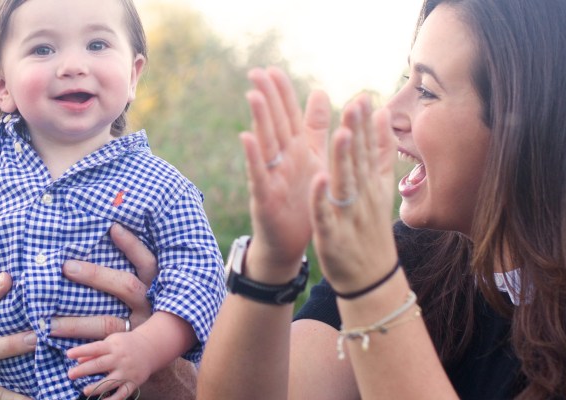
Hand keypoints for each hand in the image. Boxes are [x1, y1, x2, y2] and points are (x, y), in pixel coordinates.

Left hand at [54, 223, 196, 398]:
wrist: (159, 354)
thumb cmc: (149, 310)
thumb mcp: (149, 288)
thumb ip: (133, 268)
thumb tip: (109, 232)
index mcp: (157, 287)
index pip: (147, 262)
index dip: (132, 245)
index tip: (112, 228)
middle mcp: (151, 306)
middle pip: (125, 286)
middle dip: (96, 275)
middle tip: (66, 266)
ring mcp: (140, 329)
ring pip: (107, 323)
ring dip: (76, 323)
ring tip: (49, 322)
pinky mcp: (127, 348)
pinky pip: (102, 348)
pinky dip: (81, 349)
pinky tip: (57, 345)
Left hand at [65, 330, 153, 398]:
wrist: (151, 348)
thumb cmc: (125, 345)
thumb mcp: (111, 342)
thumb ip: (95, 351)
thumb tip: (78, 360)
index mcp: (113, 346)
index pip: (95, 348)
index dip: (81, 351)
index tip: (68, 354)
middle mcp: (120, 358)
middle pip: (100, 364)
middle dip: (84, 370)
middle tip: (70, 374)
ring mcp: (127, 371)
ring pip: (111, 381)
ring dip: (97, 387)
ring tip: (85, 391)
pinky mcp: (133, 382)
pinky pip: (122, 393)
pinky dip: (112, 399)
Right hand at [240, 67, 331, 281]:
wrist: (291, 242)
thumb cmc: (301, 198)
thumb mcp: (313, 158)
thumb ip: (315, 127)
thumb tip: (319, 91)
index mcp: (296, 149)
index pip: (288, 115)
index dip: (282, 93)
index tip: (273, 69)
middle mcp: (281, 159)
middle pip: (274, 123)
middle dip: (267, 98)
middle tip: (256, 72)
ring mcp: (271, 176)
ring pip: (266, 144)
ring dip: (260, 120)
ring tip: (254, 94)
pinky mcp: (265, 197)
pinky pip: (259, 174)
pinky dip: (253, 156)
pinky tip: (247, 138)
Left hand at [309, 96, 398, 291]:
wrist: (370, 278)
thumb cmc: (370, 229)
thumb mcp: (379, 189)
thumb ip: (380, 152)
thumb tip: (384, 115)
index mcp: (369, 185)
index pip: (367, 149)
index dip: (365, 124)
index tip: (362, 97)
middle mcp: (361, 197)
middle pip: (358, 161)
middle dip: (357, 132)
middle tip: (355, 103)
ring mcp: (347, 216)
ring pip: (345, 183)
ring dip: (343, 159)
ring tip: (341, 132)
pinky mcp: (332, 235)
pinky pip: (326, 215)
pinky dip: (322, 199)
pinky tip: (318, 180)